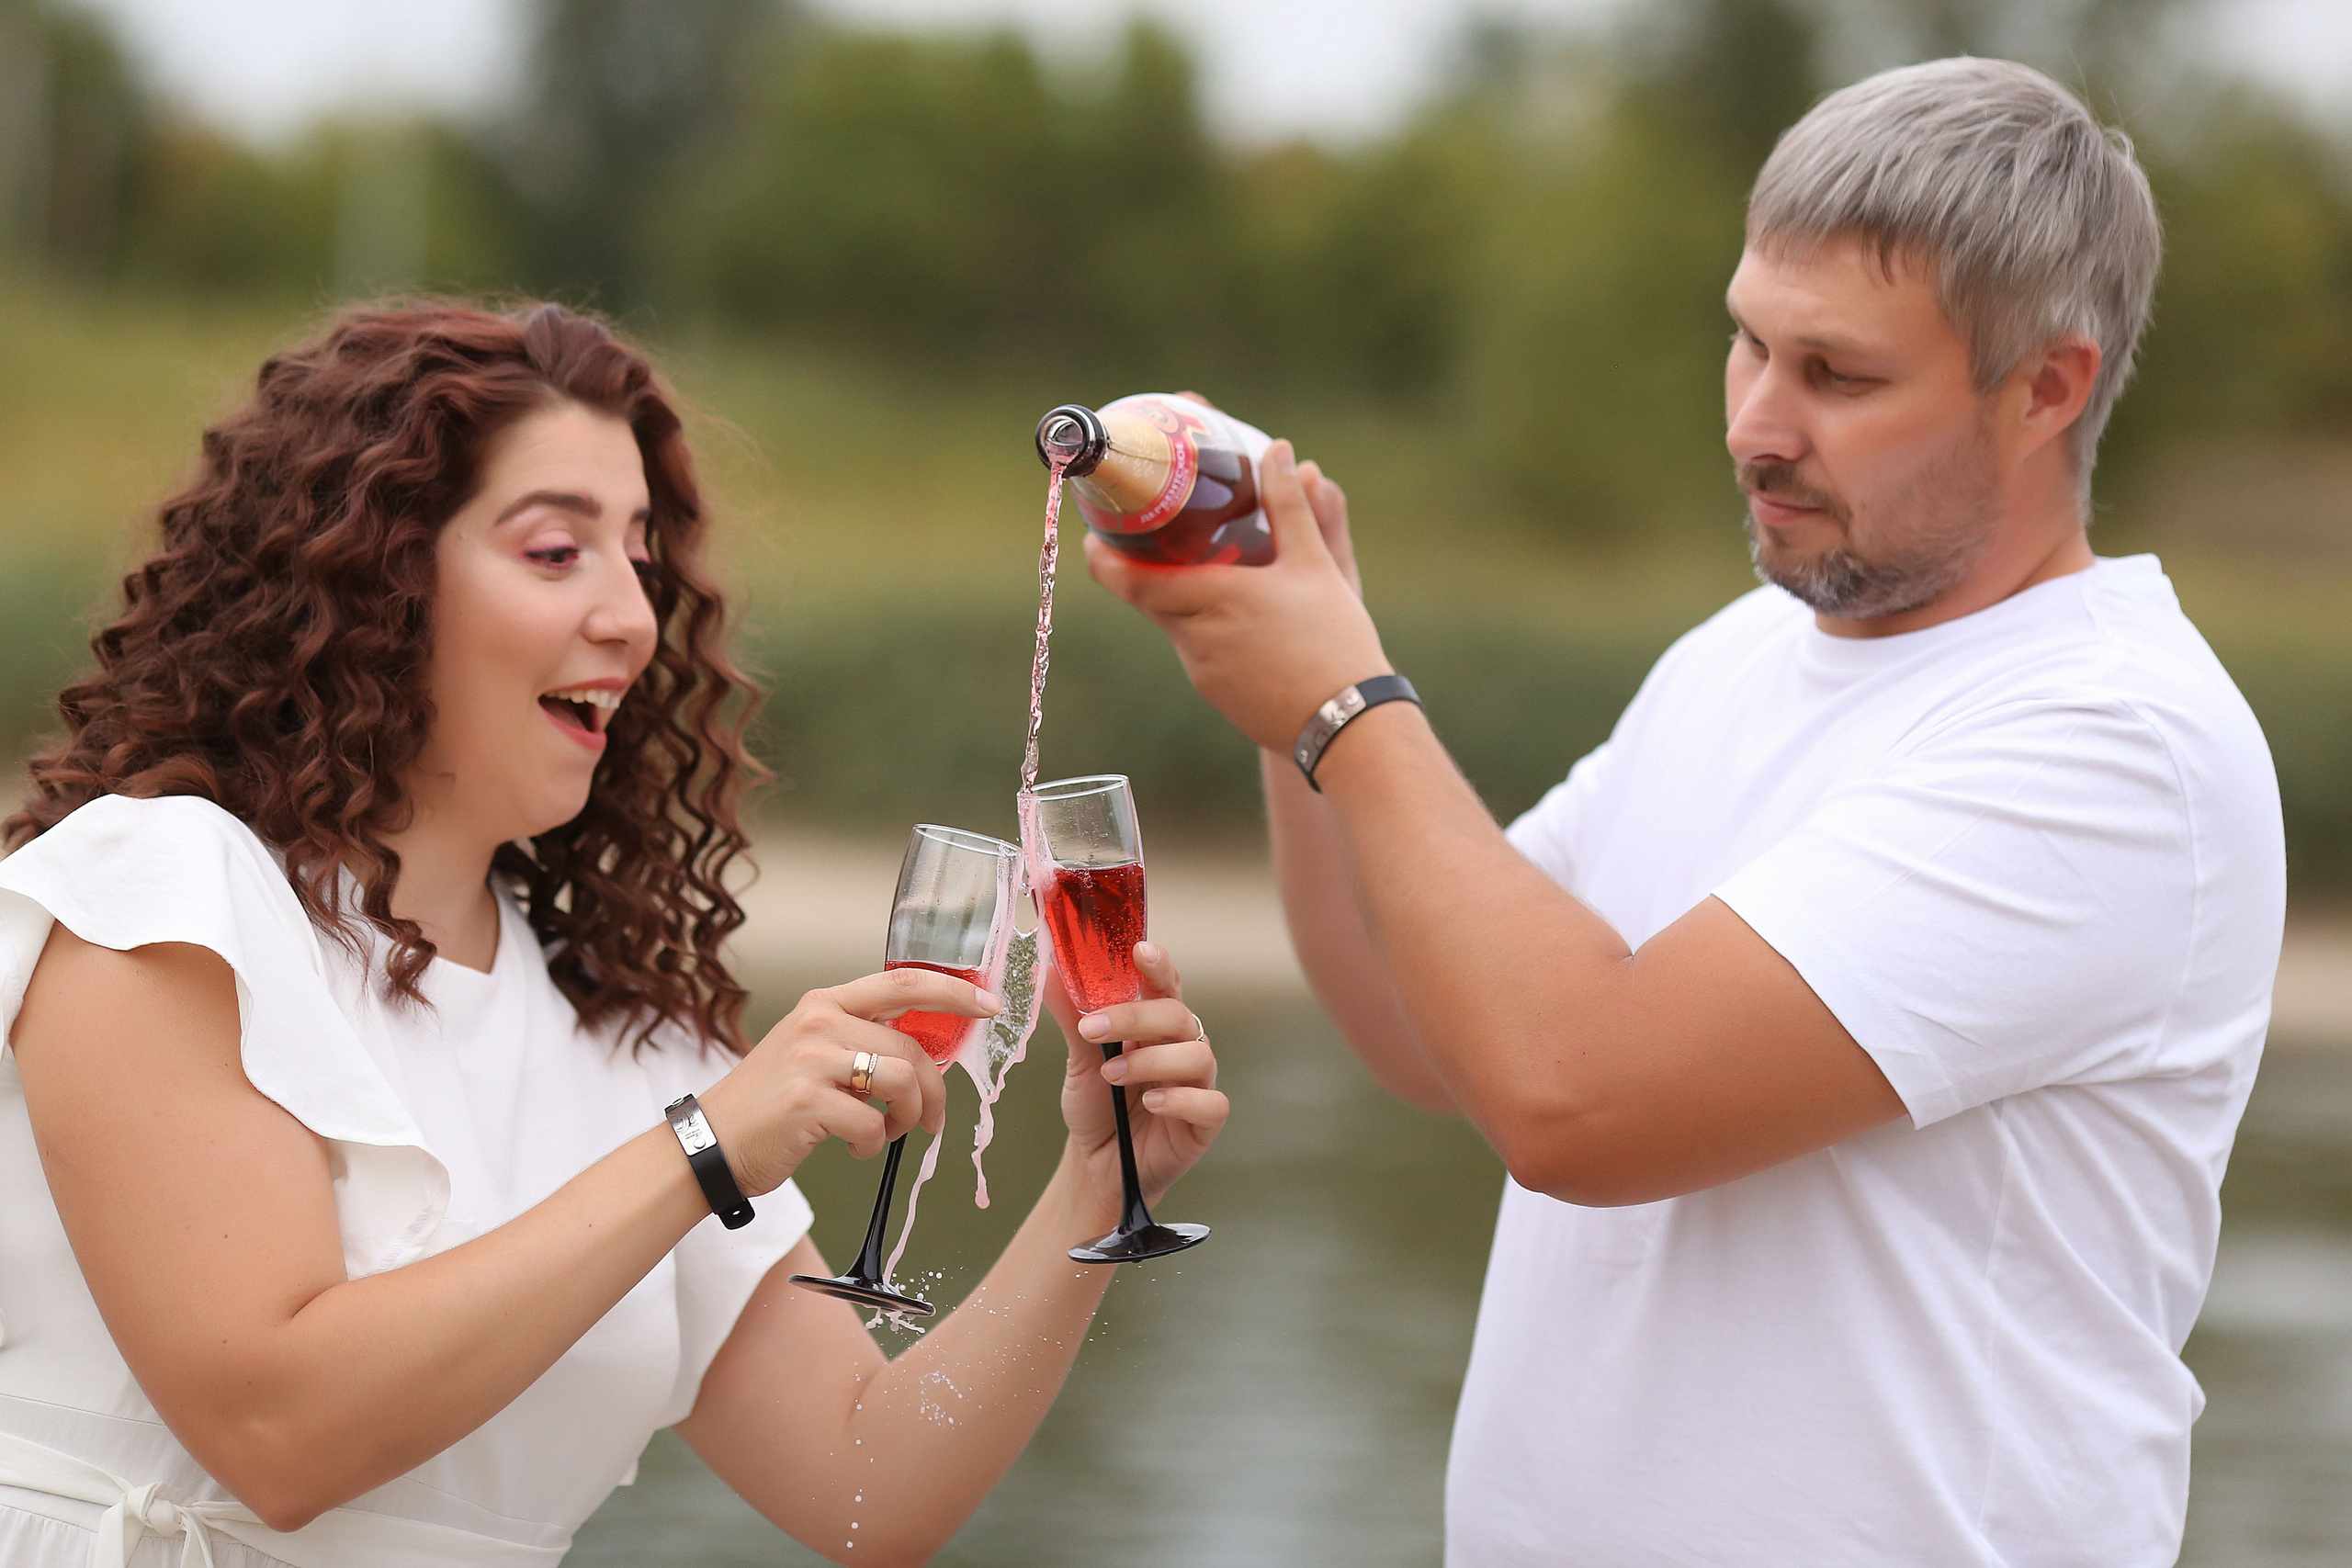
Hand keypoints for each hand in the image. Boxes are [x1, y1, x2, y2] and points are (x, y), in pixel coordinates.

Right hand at [698, 969, 1001, 1196]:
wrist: (710, 1143)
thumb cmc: (769, 1104)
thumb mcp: (811, 1052)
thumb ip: (861, 1041)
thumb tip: (926, 1054)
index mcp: (825, 1003)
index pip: (904, 981)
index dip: (954, 991)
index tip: (988, 1004)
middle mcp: (819, 1023)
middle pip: (912, 1047)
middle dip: (935, 1090)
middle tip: (931, 1119)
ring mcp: (811, 1060)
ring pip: (901, 1082)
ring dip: (908, 1118)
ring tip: (888, 1133)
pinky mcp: (807, 1102)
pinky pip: (872, 1125)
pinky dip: (874, 1145)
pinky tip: (856, 1148)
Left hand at [1042, 942, 1228, 1211]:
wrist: (1097, 1163)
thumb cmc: (1097, 1105)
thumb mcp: (1079, 1059)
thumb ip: (1072, 1016)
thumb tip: (1048, 969)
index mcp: (1155, 1024)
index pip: (1166, 984)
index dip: (1158, 965)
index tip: (1140, 950)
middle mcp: (1182, 1047)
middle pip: (1177, 1015)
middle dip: (1135, 1017)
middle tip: (1092, 1030)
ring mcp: (1199, 1082)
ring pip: (1197, 1055)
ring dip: (1151, 1061)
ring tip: (1112, 1074)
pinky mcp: (1206, 1121)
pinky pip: (1211, 1102)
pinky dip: (1180, 1099)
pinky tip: (1151, 1103)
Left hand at [1083, 438, 1387, 750]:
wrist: (1349, 726)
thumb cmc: (1335, 643)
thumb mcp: (1316, 564)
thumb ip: (1290, 504)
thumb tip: (1278, 450)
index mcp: (1212, 597)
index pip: (1130, 579)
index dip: (1103, 557)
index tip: (1095, 533)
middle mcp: (1195, 637)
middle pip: (1146, 597)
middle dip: (1142, 567)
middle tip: (1152, 536)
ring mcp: (1201, 671)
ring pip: (1173, 624)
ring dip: (1180, 597)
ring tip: (1206, 571)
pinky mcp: (1216, 693)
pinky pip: (1196, 650)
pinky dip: (1204, 627)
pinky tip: (1239, 619)